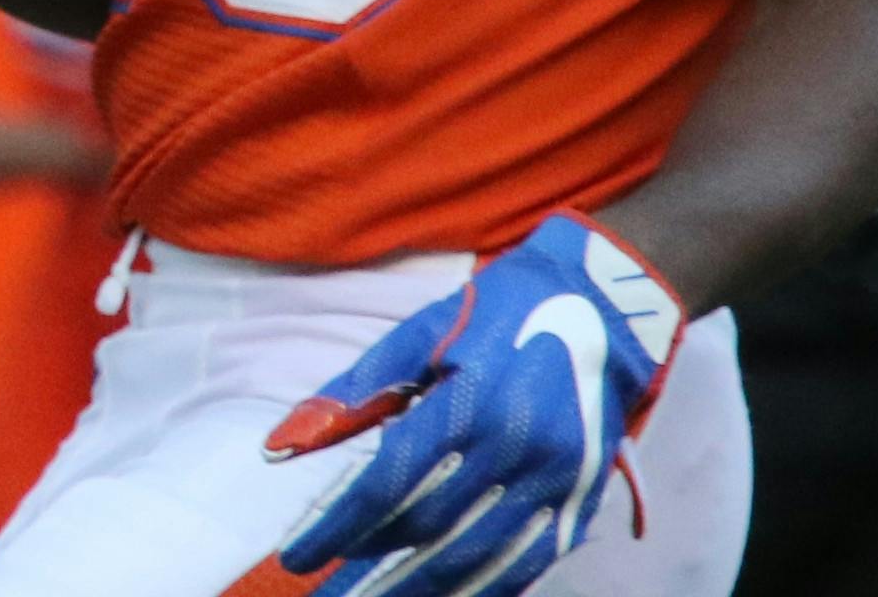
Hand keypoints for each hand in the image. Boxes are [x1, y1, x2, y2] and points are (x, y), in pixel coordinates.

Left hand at [270, 213, 684, 596]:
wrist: (601, 309)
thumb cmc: (493, 315)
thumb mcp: (418, 336)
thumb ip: (350, 396)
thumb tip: (276, 448)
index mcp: (470, 401)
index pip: (388, 483)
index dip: (337, 525)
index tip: (296, 555)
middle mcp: (516, 448)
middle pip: (427, 529)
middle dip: (368, 563)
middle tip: (325, 589)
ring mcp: (555, 482)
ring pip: (475, 559)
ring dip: (418, 589)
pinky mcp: (580, 503)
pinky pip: (524, 565)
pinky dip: (478, 589)